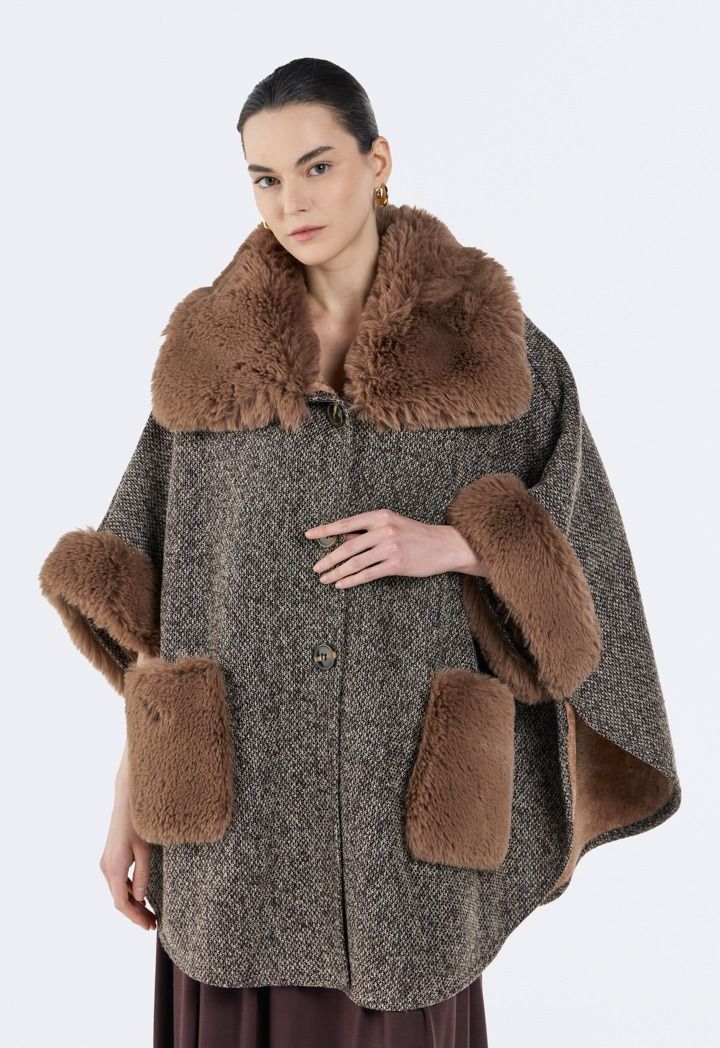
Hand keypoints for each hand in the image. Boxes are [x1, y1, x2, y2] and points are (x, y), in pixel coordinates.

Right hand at [98, 743, 156, 930]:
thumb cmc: (138, 822)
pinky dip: (128, 892)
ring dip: (132, 904)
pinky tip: (141, 896)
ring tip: (150, 913)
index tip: (149, 926)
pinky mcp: (110, 857)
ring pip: (117, 891)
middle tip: (153, 924)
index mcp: (114, 869)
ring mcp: (106, 862)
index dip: (135, 917)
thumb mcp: (145, 850)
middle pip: (118, 900)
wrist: (126, 800)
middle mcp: (106, 868)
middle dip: (135, 914)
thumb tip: (140, 899)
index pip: (122, 903)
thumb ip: (142, 875)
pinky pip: (117, 881)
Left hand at [304, 509, 488, 588]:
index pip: (346, 523)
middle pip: (348, 546)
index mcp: (380, 516)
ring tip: (325, 579)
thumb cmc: (416, 535)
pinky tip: (342, 584)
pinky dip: (352, 580)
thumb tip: (344, 537)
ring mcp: (390, 547)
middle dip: (329, 558)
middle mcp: (384, 529)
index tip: (309, 535)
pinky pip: (368, 574)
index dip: (325, 530)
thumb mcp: (392, 525)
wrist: (445, 545)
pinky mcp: (397, 564)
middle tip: (316, 568)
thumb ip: (368, 530)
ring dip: (337, 572)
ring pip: (356, 562)